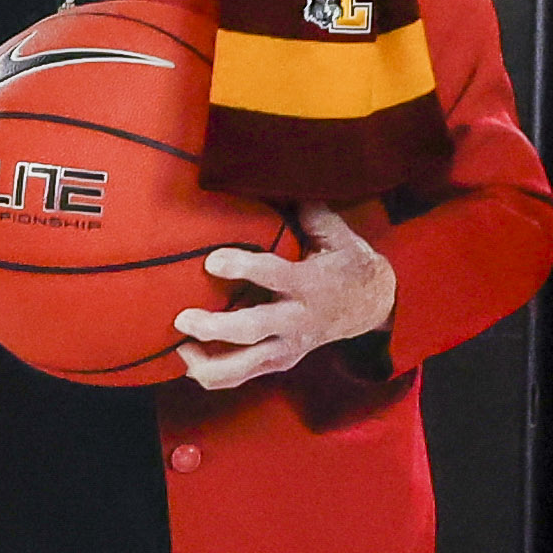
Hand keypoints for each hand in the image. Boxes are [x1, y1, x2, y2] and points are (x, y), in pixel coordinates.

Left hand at [177, 205, 397, 392]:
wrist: (372, 307)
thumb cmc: (346, 263)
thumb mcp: (337, 235)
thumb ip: (310, 211)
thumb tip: (279, 175)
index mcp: (310, 284)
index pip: (273, 276)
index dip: (242, 269)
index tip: (211, 260)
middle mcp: (298, 320)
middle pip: (252, 330)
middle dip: (215, 328)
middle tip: (182, 318)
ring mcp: (289, 347)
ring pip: (244, 366)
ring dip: (209, 363)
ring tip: (180, 350)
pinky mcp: (281, 362)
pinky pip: (242, 377)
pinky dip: (213, 375)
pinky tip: (188, 363)